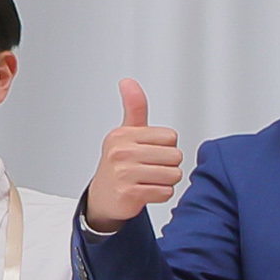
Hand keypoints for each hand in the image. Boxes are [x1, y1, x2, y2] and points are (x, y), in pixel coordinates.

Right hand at [85, 76, 182, 227]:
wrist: (104, 197)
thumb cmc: (120, 163)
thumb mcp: (126, 133)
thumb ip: (134, 108)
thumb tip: (128, 81)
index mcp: (123, 135)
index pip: (170, 137)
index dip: (166, 147)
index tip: (149, 152)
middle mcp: (121, 152)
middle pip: (175, 156)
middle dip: (168, 165)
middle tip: (149, 169)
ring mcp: (123, 174)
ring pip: (173, 175)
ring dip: (166, 181)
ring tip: (148, 180)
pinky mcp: (129, 194)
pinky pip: (166, 192)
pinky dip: (161, 194)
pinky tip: (146, 192)